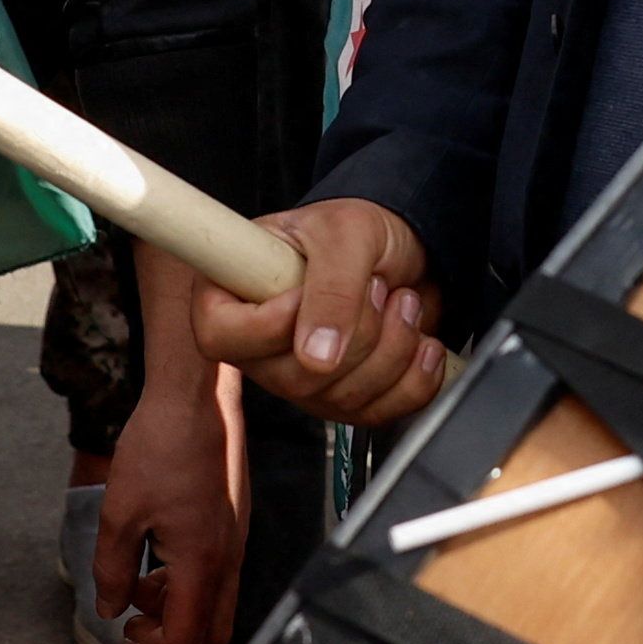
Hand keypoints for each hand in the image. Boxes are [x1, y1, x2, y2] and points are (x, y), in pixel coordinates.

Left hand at [90, 378, 251, 643]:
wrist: (195, 396)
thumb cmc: (160, 447)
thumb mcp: (119, 513)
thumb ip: (111, 570)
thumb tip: (109, 608)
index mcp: (202, 561)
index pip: (183, 638)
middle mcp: (228, 557)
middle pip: (211, 633)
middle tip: (131, 635)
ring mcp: (236, 540)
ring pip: (214, 604)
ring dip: (175, 612)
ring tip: (135, 592)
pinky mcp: (233, 523)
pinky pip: (216, 574)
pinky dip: (186, 585)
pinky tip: (156, 561)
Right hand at [200, 198, 443, 423]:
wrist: (403, 247)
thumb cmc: (354, 230)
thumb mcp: (344, 234)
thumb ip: (330, 288)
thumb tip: (316, 357)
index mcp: (233, 292)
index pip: (220, 336)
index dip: (270, 326)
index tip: (309, 291)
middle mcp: (259, 344)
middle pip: (294, 377)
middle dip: (358, 331)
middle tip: (377, 286)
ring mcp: (299, 377)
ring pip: (342, 399)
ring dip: (393, 348)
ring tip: (403, 301)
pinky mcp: (340, 398)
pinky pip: (378, 413)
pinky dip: (414, 379)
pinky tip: (422, 343)